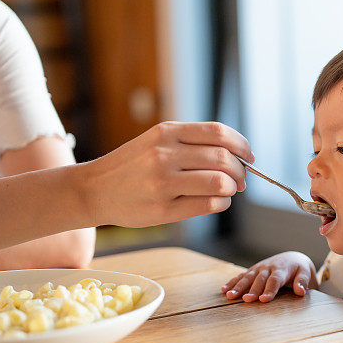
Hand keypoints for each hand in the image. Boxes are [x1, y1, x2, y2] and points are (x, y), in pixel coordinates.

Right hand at [81, 121, 253, 226]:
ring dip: (232, 187)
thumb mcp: (156, 141)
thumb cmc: (132, 166)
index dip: (242, 145)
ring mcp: (163, 182)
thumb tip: (236, 154)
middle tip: (241, 180)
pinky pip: (208, 204)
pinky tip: (216, 202)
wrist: (93, 190)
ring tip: (228, 191)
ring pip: (219, 182)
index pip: (219, 133)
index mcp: (167, 132)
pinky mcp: (163, 209)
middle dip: (241, 171)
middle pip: (223, 158)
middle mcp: (164, 154)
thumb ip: (190, 143)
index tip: (249, 156)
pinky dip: (221, 203)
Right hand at [222, 252, 316, 302]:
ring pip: (247, 277)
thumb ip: (303, 282)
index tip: (264, 299)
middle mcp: (268, 268)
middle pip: (259, 280)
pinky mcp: (253, 270)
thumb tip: (300, 291)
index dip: (269, 290)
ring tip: (230, 295)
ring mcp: (259, 268)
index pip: (275, 280)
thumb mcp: (305, 273)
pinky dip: (232, 282)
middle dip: (252, 290)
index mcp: (281, 270)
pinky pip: (241, 276)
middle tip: (246, 300)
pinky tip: (224, 289)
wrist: (291, 258)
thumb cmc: (299, 269)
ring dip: (238, 286)